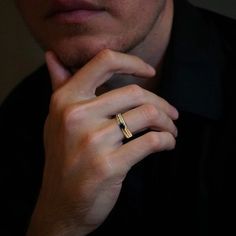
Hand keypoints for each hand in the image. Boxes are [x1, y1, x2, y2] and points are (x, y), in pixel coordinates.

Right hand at [27, 49, 177, 235]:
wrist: (60, 204)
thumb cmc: (63, 159)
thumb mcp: (55, 120)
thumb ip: (59, 86)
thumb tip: (52, 56)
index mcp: (65, 101)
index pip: (103, 62)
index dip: (132, 62)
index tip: (149, 71)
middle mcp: (76, 116)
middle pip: (135, 93)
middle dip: (161, 103)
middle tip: (171, 114)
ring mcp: (93, 141)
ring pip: (148, 115)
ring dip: (167, 122)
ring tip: (170, 130)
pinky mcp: (109, 165)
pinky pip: (151, 141)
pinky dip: (167, 140)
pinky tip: (168, 143)